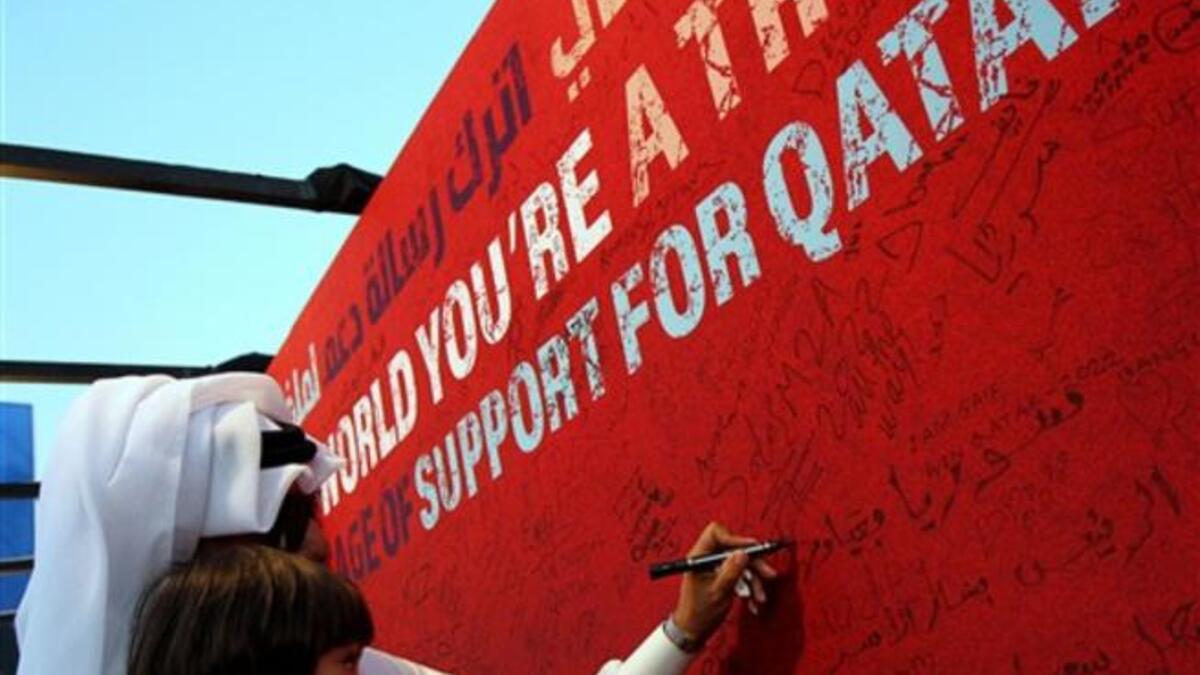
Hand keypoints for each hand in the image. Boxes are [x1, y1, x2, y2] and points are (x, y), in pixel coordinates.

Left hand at [671, 522, 778, 641]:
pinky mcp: (722, 576)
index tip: (752, 548)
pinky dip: (749, 586)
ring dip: (754, 579)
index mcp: (699, 557)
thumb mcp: (718, 592)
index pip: (716, 533)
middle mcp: (706, 559)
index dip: (735, 538)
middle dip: (753, 563)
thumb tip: (743, 553)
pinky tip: (753, 602)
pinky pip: (740, 574)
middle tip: (768, 573)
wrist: (693, 631)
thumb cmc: (699, 613)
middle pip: (733, 549)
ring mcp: (715, 567)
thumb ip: (731, 571)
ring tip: (760, 596)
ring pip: (740, 563)